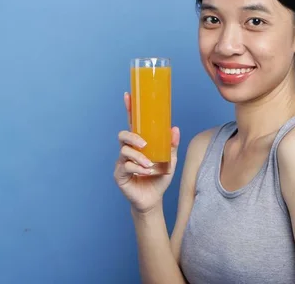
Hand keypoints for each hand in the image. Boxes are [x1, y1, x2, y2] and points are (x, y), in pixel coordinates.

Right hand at [114, 92, 180, 213]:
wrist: (153, 200)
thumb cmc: (158, 178)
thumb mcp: (170, 160)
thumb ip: (172, 145)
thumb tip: (175, 128)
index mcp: (138, 144)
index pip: (132, 123)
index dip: (129, 109)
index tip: (128, 95)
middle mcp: (128, 151)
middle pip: (123, 135)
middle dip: (133, 137)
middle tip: (144, 144)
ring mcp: (121, 162)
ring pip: (124, 151)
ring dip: (138, 157)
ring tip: (149, 165)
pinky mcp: (119, 175)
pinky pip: (125, 166)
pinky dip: (137, 168)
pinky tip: (145, 173)